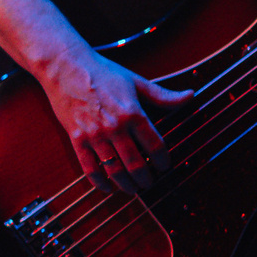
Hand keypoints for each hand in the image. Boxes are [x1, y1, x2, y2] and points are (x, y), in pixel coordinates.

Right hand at [40, 49, 194, 193]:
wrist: (66, 67)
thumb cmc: (102, 73)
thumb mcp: (136, 82)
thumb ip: (163, 95)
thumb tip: (190, 96)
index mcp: (133, 113)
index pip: (155, 146)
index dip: (163, 161)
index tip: (165, 167)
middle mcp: (114, 127)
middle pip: (136, 164)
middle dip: (146, 179)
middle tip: (150, 183)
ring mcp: (94, 135)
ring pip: (114, 170)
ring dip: (126, 185)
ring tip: (132, 189)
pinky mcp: (76, 139)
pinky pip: (89, 169)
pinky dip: (100, 183)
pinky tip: (108, 188)